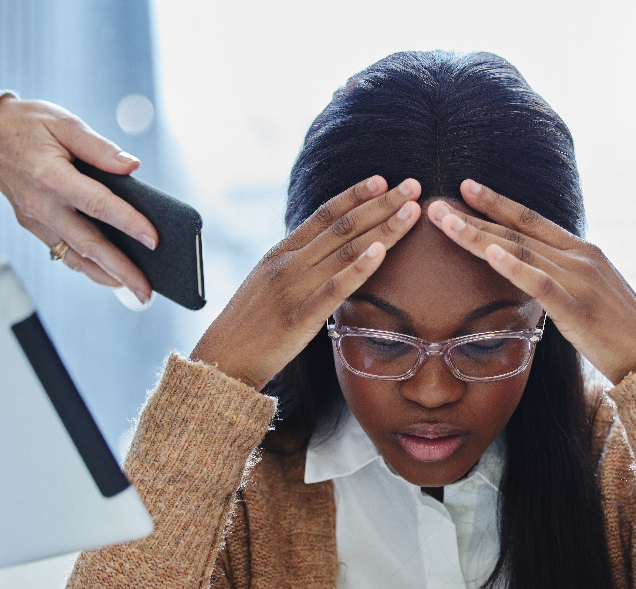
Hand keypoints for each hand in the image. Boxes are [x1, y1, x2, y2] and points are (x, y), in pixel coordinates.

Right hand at [0, 96, 159, 301]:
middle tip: (147, 291)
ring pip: (74, 256)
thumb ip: (100, 148)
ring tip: (135, 290)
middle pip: (87, 244)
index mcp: (51, 176)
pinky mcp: (32, 226)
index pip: (97, 204)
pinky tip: (110, 273)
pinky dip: (87, 266)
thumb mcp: (65, 123)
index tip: (154, 240)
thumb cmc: (29, 125)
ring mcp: (34, 219)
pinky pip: (62, 252)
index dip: (128, 223)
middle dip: (120, 270)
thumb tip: (132, 167)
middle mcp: (41, 204)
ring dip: (106, 276)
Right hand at [191, 176, 423, 389]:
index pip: (324, 214)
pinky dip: (359, 268)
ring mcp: (293, 288)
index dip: (356, 195)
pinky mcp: (299, 317)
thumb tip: (329, 252)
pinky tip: (381, 251)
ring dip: (383, 228)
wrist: (222, 360)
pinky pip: (334, 288)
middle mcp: (288, 263)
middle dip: (381, 204)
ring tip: (411, 212)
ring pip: (345, 250)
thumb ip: (299, 265)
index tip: (383, 181)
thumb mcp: (271, 284)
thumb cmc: (251, 325)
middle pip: (342, 226)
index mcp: (281, 252)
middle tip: (413, 186)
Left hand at [428, 180, 635, 384]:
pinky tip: (489, 255)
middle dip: (474, 216)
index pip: (533, 221)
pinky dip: (514, 267)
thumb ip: (563, 281)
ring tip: (446, 223)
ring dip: (479, 236)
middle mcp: (582, 258)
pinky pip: (542, 284)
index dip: (498, 203)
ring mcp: (582, 281)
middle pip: (518, 231)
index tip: (466, 187)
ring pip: (522, 251)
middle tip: (435, 204)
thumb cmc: (621, 335)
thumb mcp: (589, 297)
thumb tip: (535, 277)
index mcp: (584, 253)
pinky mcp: (580, 310)